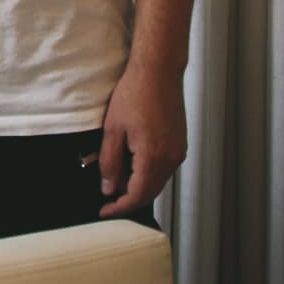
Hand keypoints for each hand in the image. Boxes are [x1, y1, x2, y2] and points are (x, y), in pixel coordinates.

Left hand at [97, 57, 187, 216]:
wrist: (158, 72)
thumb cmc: (134, 94)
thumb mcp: (112, 129)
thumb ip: (109, 161)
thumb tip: (108, 187)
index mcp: (153, 158)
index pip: (137, 196)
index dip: (119, 207)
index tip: (104, 211)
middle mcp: (171, 159)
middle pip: (150, 192)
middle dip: (128, 198)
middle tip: (107, 197)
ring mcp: (178, 152)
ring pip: (157, 181)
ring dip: (138, 185)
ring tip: (114, 178)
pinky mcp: (180, 144)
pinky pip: (163, 168)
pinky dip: (147, 172)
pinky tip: (131, 163)